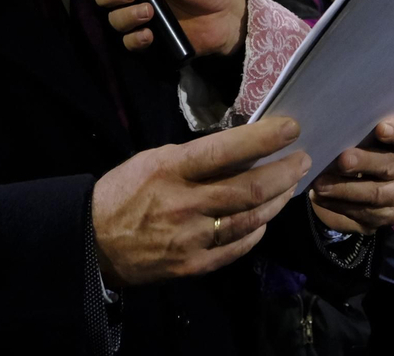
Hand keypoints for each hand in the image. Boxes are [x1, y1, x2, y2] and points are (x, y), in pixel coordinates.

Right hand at [93, 116, 310, 286]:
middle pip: (249, 189)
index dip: (264, 139)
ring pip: (250, 219)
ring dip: (277, 202)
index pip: (227, 150)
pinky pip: (236, 248)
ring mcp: (191, 238)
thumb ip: (193, 158)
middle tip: (302, 159)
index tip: (291, 128)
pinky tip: (265, 220)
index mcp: (171, 169)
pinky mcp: (193, 265)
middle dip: (284, 172)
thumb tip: (237, 150)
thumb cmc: (123, 192)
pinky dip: (256, 232)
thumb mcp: (152, 160)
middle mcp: (185, 203)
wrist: (91, 243)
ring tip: (290, 187)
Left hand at [309, 117, 393, 233]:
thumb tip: (325, 131)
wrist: (352, 189)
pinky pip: (364, 213)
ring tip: (320, 185)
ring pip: (376, 194)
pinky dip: (338, 205)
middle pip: (389, 165)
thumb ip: (349, 133)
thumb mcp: (353, 140)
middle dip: (364, 162)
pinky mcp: (388, 216)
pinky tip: (321, 198)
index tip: (380, 129)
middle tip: (342, 161)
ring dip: (345, 189)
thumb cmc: (352, 152)